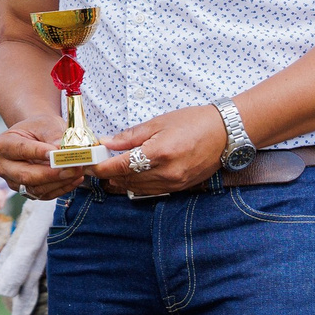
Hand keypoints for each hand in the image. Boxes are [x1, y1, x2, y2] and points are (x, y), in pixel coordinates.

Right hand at [0, 114, 84, 199]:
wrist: (38, 137)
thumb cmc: (39, 129)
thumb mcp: (46, 124)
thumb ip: (54, 136)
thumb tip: (62, 150)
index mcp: (3, 144)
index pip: (21, 149)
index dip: (39, 152)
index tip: (57, 152)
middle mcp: (4, 166)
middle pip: (26, 175)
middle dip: (52, 173)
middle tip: (73, 166)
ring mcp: (14, 182)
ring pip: (36, 189)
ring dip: (60, 182)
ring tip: (78, 171)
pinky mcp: (27, 192)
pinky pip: (45, 195)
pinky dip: (62, 188)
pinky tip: (75, 178)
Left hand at [96, 104, 228, 194]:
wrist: (226, 134)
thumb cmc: (194, 122)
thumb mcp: (159, 122)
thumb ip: (131, 136)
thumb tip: (107, 142)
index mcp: (159, 152)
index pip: (121, 166)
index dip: (100, 167)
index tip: (88, 164)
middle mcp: (166, 172)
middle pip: (126, 180)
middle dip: (108, 173)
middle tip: (96, 165)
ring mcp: (173, 183)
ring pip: (136, 189)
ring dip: (121, 180)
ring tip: (112, 170)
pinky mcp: (179, 188)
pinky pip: (150, 191)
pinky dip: (137, 185)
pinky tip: (132, 176)